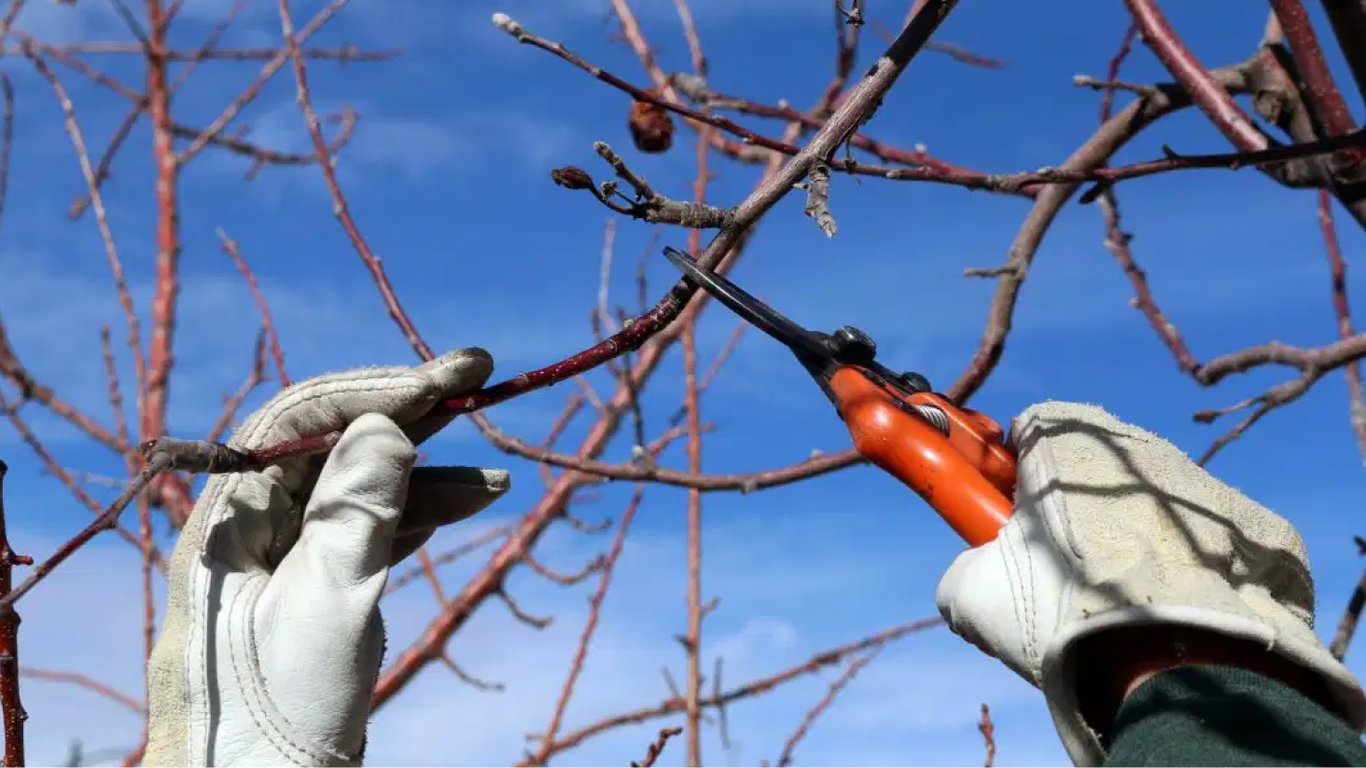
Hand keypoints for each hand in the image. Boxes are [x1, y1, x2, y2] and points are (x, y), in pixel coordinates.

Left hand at [145, 349, 509, 766]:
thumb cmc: (275, 708)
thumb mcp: (328, 600)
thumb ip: (358, 507)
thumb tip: (387, 426)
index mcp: (228, 520)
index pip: (300, 421)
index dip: (377, 389)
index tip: (449, 377)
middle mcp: (251, 528)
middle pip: (333, 443)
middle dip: (406, 412)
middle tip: (477, 377)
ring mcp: (285, 561)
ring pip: (359, 487)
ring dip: (426, 469)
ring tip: (494, 467)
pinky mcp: (316, 594)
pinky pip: (371, 532)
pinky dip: (421, 513)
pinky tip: (473, 497)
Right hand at [935, 401, 1365, 765]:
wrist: (1178, 666)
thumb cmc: (1063, 613)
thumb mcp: (972, 594)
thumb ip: (964, 566)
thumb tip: (975, 577)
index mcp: (1067, 437)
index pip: (1027, 429)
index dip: (1012, 475)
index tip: (1010, 520)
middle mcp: (1141, 444)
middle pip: (1094, 466)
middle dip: (1076, 508)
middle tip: (1061, 571)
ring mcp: (1208, 485)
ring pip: (1154, 504)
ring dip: (1136, 539)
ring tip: (1122, 605)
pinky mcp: (1262, 529)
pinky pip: (1214, 543)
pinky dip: (1195, 572)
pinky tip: (1177, 615)